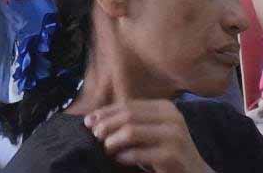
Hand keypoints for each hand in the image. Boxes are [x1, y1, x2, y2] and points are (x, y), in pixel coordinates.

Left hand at [86, 100, 211, 172]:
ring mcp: (174, 136)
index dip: (105, 112)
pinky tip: (119, 158)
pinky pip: (137, 153)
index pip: (128, 105)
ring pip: (130, 132)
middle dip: (106, 125)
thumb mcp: (150, 130)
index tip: (88, 121)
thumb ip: (129, 121)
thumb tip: (92, 118)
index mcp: (165, 107)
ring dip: (112, 140)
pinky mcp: (172, 156)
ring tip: (107, 147)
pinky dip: (123, 156)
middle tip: (95, 135)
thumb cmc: (165, 150)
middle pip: (127, 116)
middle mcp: (172, 118)